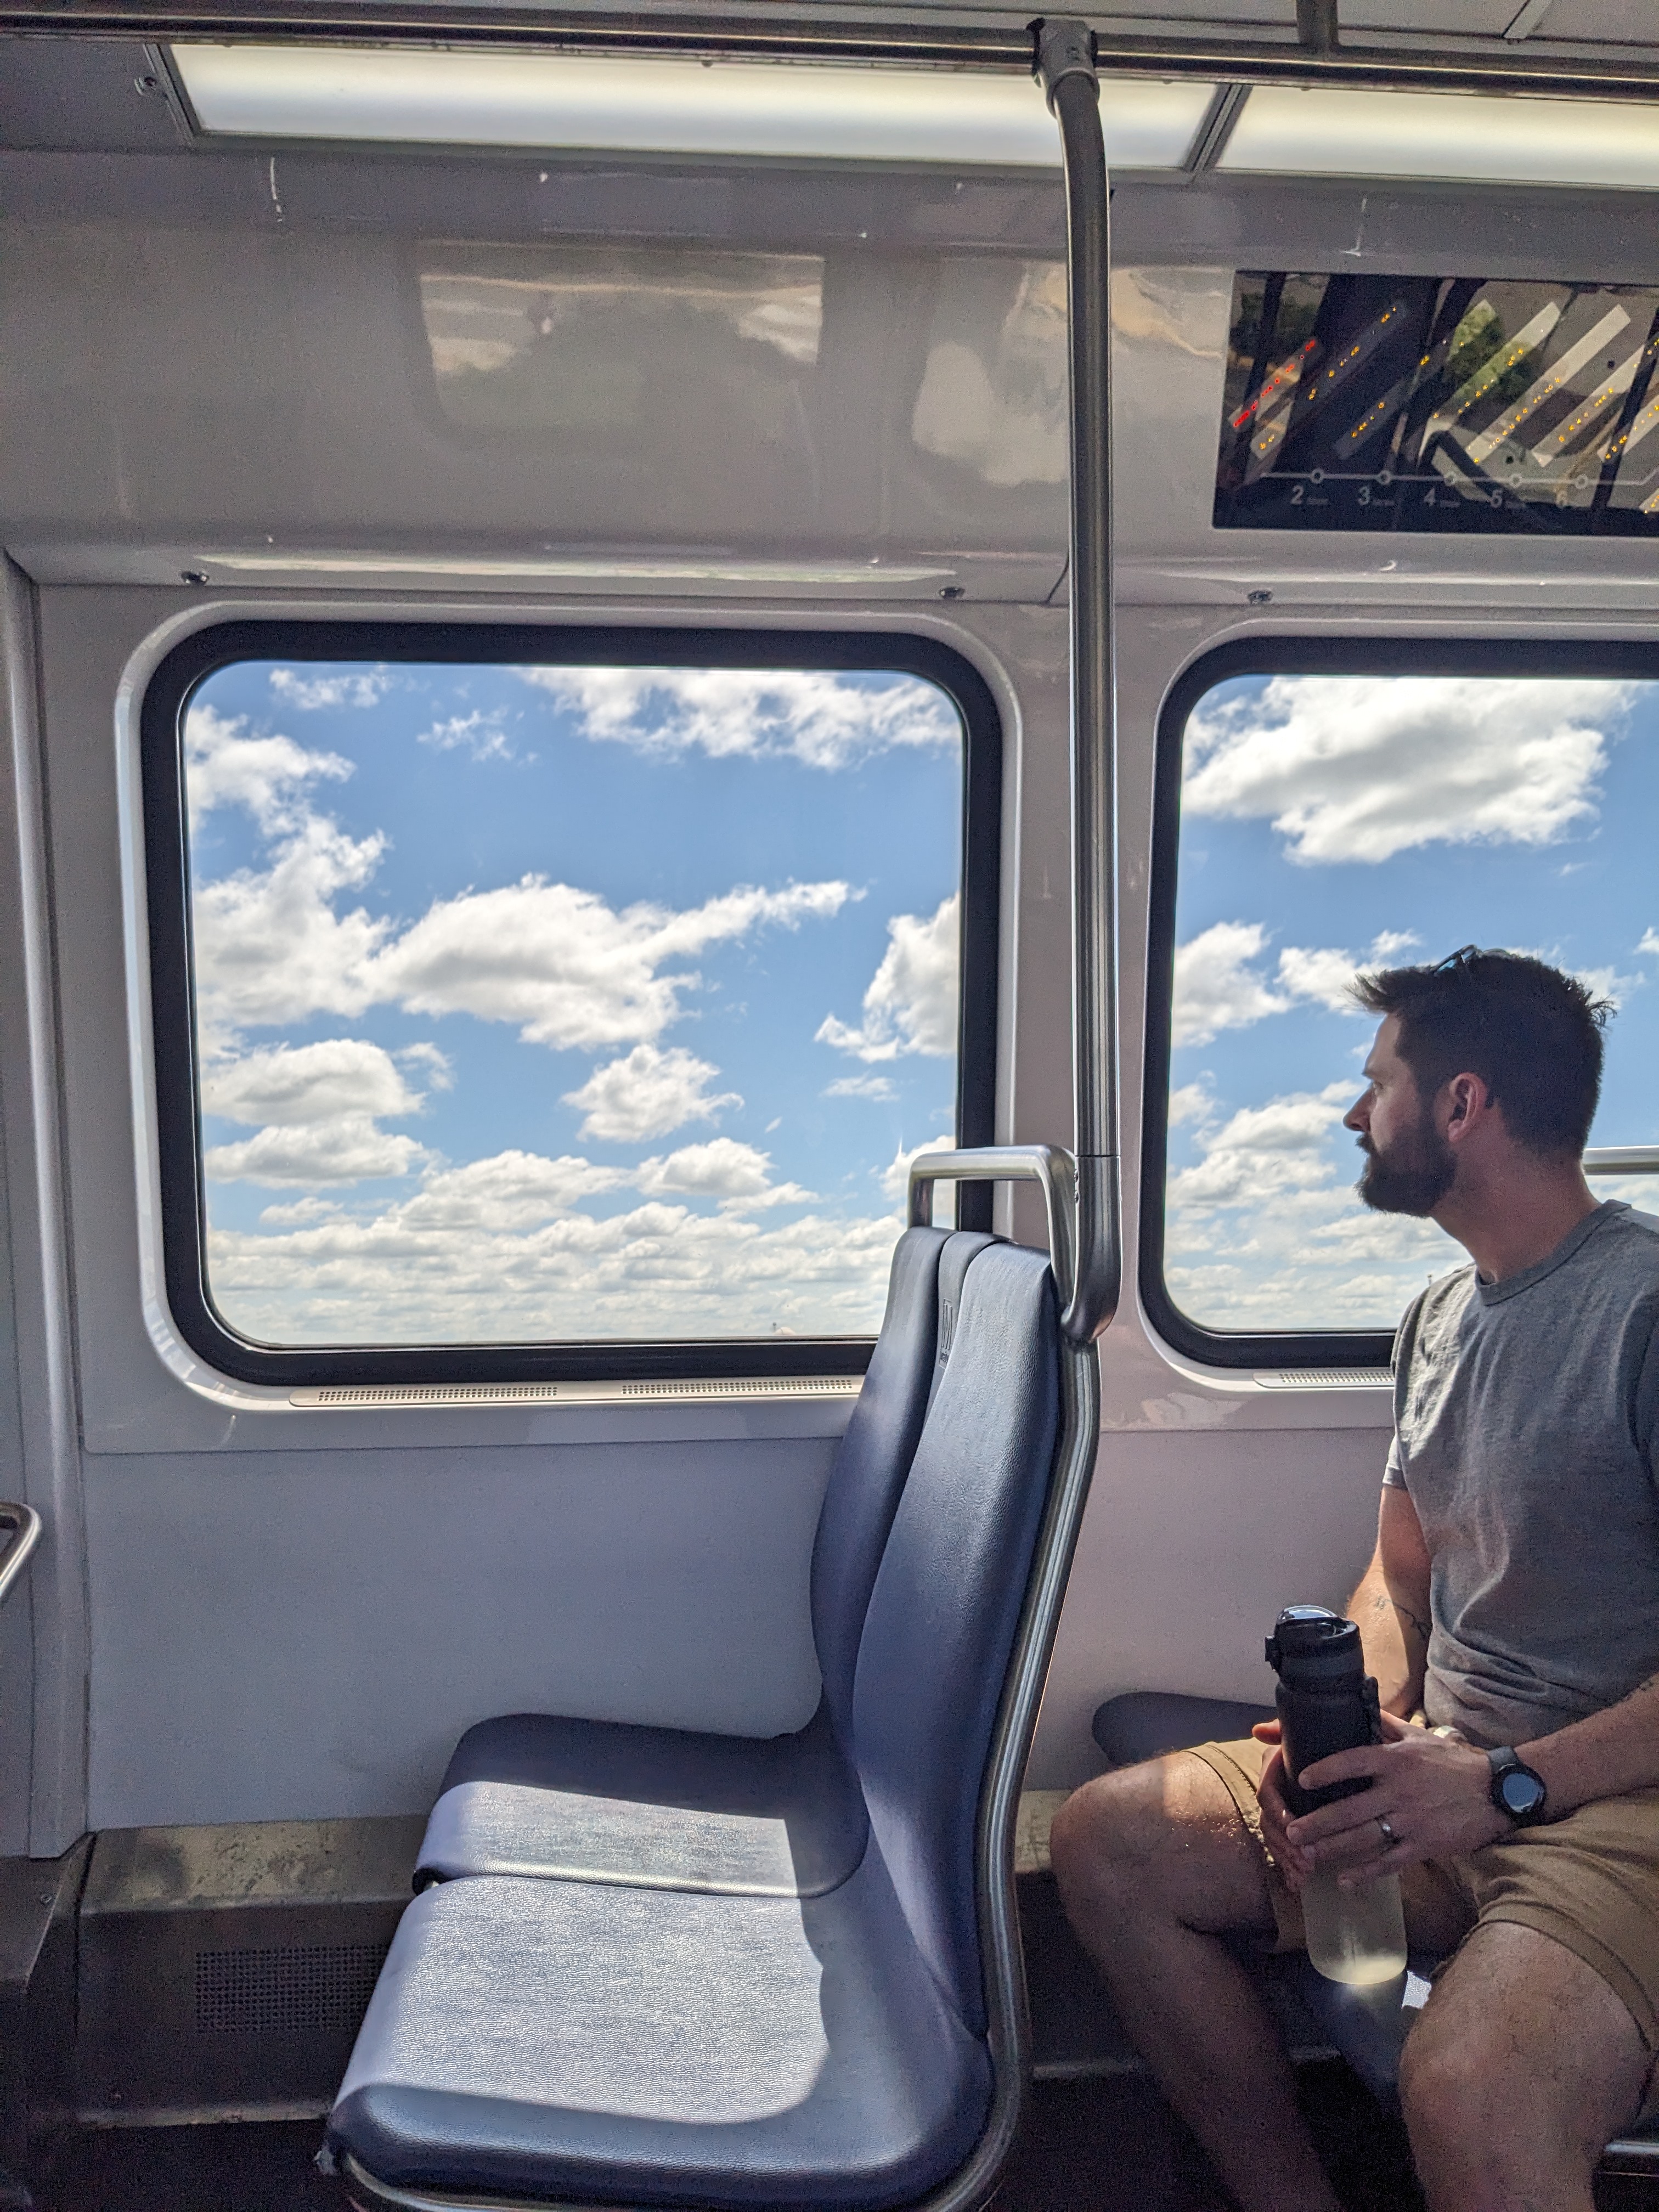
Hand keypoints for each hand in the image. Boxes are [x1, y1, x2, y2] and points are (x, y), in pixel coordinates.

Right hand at [1250, 1720, 1311, 1891]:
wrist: (1345, 1756)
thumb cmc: (1325, 1741)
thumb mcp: (1307, 1733)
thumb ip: (1285, 1729)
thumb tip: (1259, 1730)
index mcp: (1274, 1770)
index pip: (1267, 1793)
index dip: (1278, 1811)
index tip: (1293, 1826)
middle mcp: (1275, 1792)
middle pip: (1269, 1823)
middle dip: (1285, 1845)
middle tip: (1307, 1862)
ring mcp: (1281, 1813)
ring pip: (1275, 1840)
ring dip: (1287, 1859)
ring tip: (1305, 1875)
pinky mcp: (1292, 1829)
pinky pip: (1283, 1851)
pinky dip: (1288, 1868)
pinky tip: (1298, 1884)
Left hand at [1285, 1712, 1509, 1883]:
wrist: (1496, 1791)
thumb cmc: (1452, 1762)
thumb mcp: (1418, 1736)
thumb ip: (1385, 1724)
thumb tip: (1356, 1702)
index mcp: (1395, 1760)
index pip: (1352, 1761)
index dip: (1325, 1771)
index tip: (1301, 1779)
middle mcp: (1399, 1790)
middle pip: (1350, 1809)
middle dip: (1317, 1823)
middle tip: (1291, 1831)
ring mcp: (1411, 1820)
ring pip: (1364, 1838)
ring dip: (1333, 1848)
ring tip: (1306, 1855)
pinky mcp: (1425, 1845)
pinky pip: (1390, 1862)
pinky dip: (1366, 1873)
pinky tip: (1345, 1880)